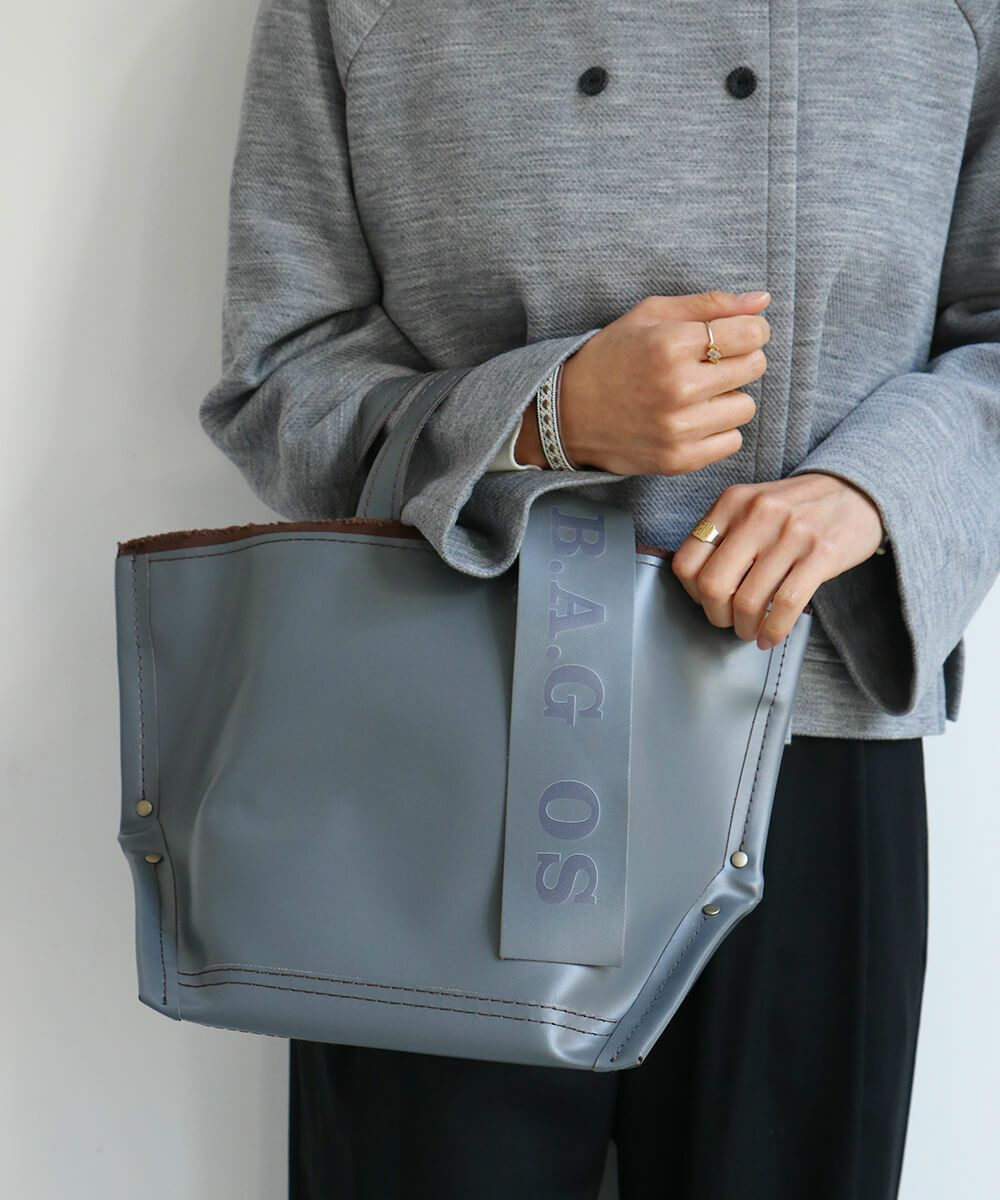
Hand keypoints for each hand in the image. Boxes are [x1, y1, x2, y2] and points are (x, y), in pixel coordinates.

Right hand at [539, 289, 772, 473]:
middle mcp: (678, 388)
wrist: (568, 413)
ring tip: (697, 395)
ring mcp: (679, 428)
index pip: (751, 333)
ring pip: (746, 407)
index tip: (734, 335)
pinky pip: (732, 441)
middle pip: (754, 368)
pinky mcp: (679, 460)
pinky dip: (718, 430)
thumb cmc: (612, 356)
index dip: (750, 331)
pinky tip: (691, 420)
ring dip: (728, 398)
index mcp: (671, 344)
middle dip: (739, 360)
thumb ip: (709, 305)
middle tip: (710, 364)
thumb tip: (764, 299)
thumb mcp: (651, 315)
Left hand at [670, 472, 886, 648]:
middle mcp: (757, 514)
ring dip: (745, 628)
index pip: (687, 561)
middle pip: (713, 585)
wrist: (857, 491)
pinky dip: (773, 630)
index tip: (707, 602)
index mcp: (732, 502)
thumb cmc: (798, 508)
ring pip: (748, 601)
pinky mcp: (821, 554)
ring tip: (751, 631)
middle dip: (717, 615)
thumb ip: (725, 535)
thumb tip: (700, 587)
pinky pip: (785, 605)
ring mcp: (790, 533)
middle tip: (728, 622)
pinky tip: (771, 636)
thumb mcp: (753, 506)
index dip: (692, 593)